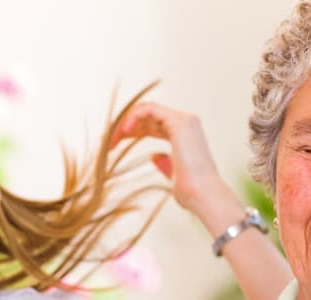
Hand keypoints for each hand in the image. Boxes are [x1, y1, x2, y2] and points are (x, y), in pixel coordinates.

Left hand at [109, 102, 229, 212]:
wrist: (203, 195)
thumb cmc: (191, 193)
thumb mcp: (174, 176)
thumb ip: (166, 164)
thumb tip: (154, 157)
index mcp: (185, 135)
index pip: (153, 124)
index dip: (132, 131)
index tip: (113, 145)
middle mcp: (186, 123)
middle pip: (147, 116)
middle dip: (125, 126)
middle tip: (106, 141)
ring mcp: (184, 120)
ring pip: (146, 110)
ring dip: (125, 122)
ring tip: (111, 139)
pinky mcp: (178, 122)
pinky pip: (149, 109)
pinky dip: (134, 117)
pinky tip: (124, 131)